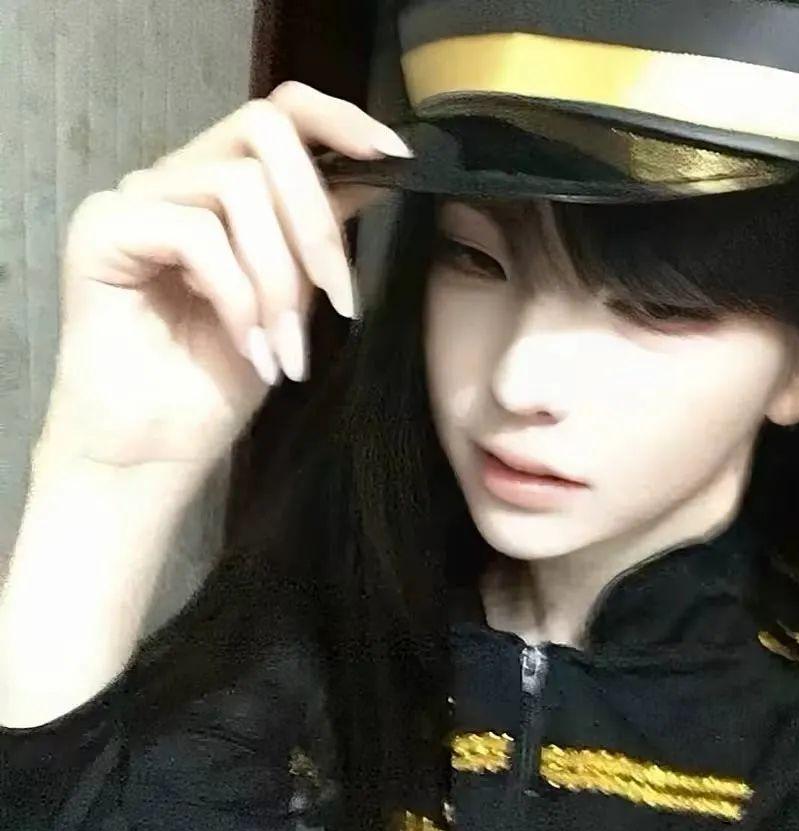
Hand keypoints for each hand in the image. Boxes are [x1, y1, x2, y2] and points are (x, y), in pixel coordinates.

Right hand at [38, 80, 408, 473]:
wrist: (155, 450)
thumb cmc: (218, 382)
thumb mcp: (292, 300)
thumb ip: (315, 236)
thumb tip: (371, 178)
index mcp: (221, 188)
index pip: (280, 113)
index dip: (342, 120)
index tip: (397, 158)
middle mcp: (177, 179)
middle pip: (264, 133)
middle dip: (318, 223)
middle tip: (341, 303)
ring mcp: (137, 199)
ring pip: (239, 188)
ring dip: (280, 281)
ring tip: (285, 350)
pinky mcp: (103, 229)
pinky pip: (197, 233)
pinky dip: (238, 298)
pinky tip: (249, 349)